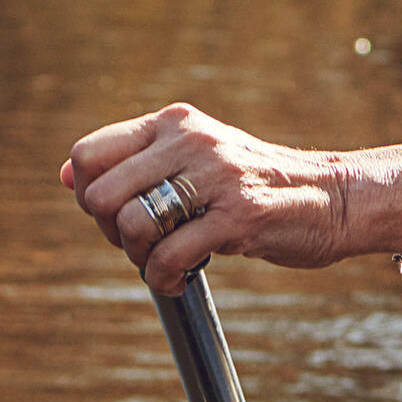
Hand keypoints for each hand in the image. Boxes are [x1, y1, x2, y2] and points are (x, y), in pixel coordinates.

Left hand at [60, 102, 401, 296]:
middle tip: (145, 244)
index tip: (121, 215)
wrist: (334, 197)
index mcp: (176, 123)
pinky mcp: (239, 215)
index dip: (90, 196)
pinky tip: (182, 278)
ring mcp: (217, 176)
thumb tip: (67, 177)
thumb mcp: (196, 157)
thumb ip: (138, 162)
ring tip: (167, 261)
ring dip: (140, 258)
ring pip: (133, 224)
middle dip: (111, 232)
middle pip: (102, 194)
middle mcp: (193, 140)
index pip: (88, 154)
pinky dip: (164, 279)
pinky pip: (170, 255)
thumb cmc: (257, 184)